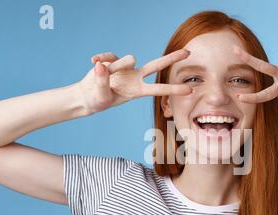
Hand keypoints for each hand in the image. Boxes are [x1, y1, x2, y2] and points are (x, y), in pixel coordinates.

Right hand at [76, 49, 192, 114]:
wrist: (87, 96)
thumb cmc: (97, 100)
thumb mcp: (100, 96)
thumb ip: (102, 81)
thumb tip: (101, 65)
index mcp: (137, 90)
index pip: (158, 89)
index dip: (174, 89)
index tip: (190, 90)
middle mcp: (135, 77)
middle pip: (156, 65)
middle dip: (172, 58)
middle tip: (188, 52)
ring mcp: (125, 68)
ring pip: (128, 59)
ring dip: (116, 66)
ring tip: (102, 72)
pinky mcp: (113, 60)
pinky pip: (109, 56)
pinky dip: (101, 58)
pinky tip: (93, 61)